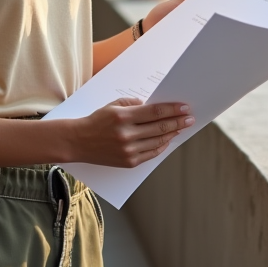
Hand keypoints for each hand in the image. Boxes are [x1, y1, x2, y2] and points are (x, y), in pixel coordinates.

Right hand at [69, 99, 194, 166]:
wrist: (78, 142)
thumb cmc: (96, 121)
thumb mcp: (112, 106)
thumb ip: (133, 104)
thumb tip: (154, 107)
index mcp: (122, 117)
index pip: (155, 112)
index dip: (172, 109)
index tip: (185, 107)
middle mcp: (126, 134)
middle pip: (160, 127)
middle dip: (178, 122)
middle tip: (189, 118)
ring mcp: (128, 150)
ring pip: (158, 141)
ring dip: (172, 134)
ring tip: (181, 128)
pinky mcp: (128, 162)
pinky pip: (151, 154)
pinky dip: (161, 146)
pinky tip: (168, 140)